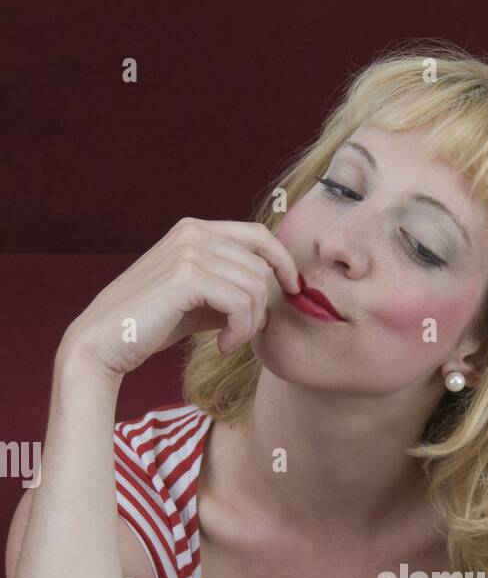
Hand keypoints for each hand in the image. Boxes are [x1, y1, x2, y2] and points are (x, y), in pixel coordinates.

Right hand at [57, 215, 299, 380]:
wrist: (105, 341)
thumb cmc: (150, 324)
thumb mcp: (197, 300)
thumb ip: (228, 287)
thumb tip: (271, 290)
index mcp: (195, 230)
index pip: (258, 234)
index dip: (283, 261)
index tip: (293, 289)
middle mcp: (193, 232)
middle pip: (261, 266)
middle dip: (263, 306)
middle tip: (242, 335)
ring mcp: (189, 251)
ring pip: (255, 286)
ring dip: (251, 323)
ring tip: (230, 342)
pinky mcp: (186, 277)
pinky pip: (241, 303)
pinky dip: (240, 330)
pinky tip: (224, 346)